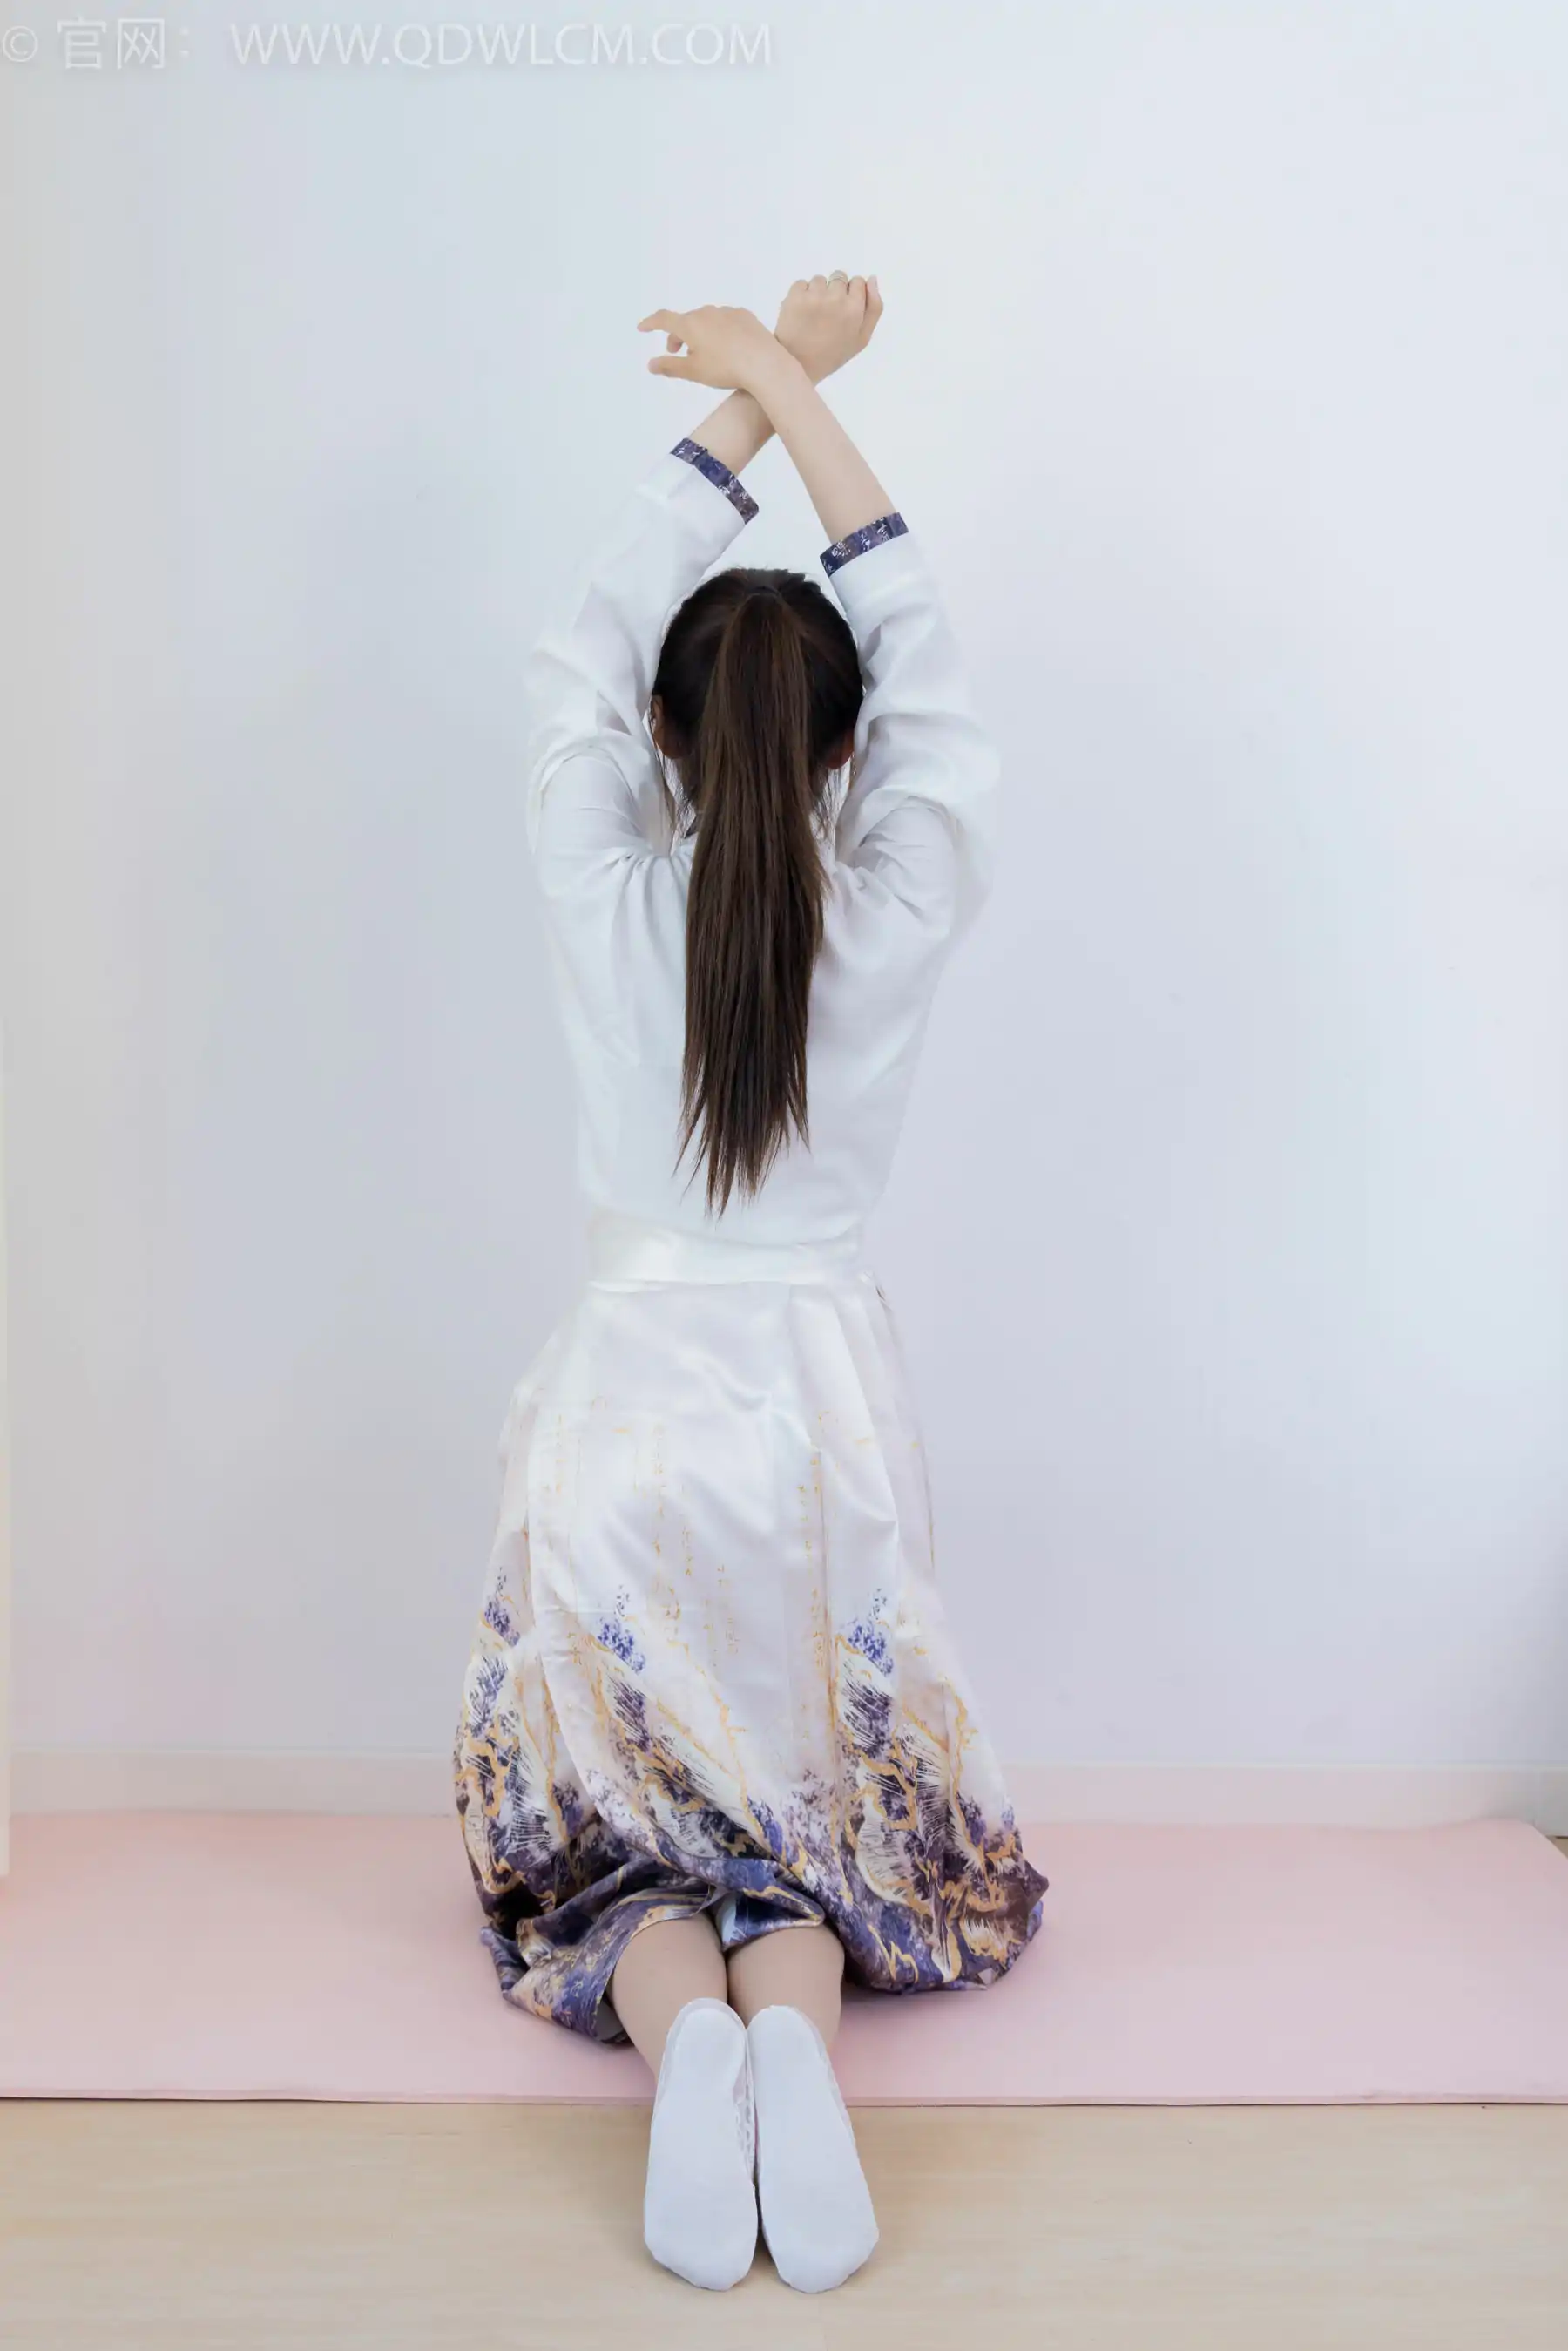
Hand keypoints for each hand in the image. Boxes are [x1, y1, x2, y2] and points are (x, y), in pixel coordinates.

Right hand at [637, 304, 788, 394]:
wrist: (765, 363)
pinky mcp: (745, 316)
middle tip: (676, 352)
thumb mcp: (694, 372)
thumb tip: (650, 364)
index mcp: (690, 324)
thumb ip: (670, 367)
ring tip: (704, 352)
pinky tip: (726, 346)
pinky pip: (725, 321)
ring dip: (699, 333)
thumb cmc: (725, 369)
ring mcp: (727, 312)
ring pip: (706, 320)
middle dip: (678, 335)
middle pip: (686, 321)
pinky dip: (719, 331)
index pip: (664, 319)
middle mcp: (707, 312)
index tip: (643, 328)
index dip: (651, 323)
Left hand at [774, 272, 882, 383]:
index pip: (858, 282)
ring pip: (820, 280)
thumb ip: (874, 308)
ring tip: (813, 315)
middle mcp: (836, 298)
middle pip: (839, 278)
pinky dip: (801, 295)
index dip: (852, 294)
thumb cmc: (832, 355)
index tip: (844, 310)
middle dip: (835, 292)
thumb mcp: (861, 339)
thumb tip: (872, 278)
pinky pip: (801, 283)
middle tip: (827, 315)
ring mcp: (814, 296)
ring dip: (817, 292)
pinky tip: (800, 313)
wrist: (797, 365)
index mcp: (854, 309)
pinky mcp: (795, 295)